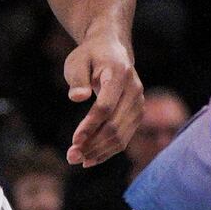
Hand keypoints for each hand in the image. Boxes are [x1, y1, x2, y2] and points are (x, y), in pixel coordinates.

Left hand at [61, 35, 141, 166]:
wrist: (112, 50)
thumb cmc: (90, 56)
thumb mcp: (77, 61)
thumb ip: (77, 79)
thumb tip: (77, 97)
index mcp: (120, 74)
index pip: (106, 107)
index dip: (90, 126)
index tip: (74, 140)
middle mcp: (134, 90)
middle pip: (115, 126)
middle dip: (93, 144)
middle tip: (71, 157)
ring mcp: (139, 103)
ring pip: (121, 136)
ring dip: (99, 152)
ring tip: (77, 160)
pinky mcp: (137, 114)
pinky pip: (124, 138)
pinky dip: (107, 151)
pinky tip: (90, 159)